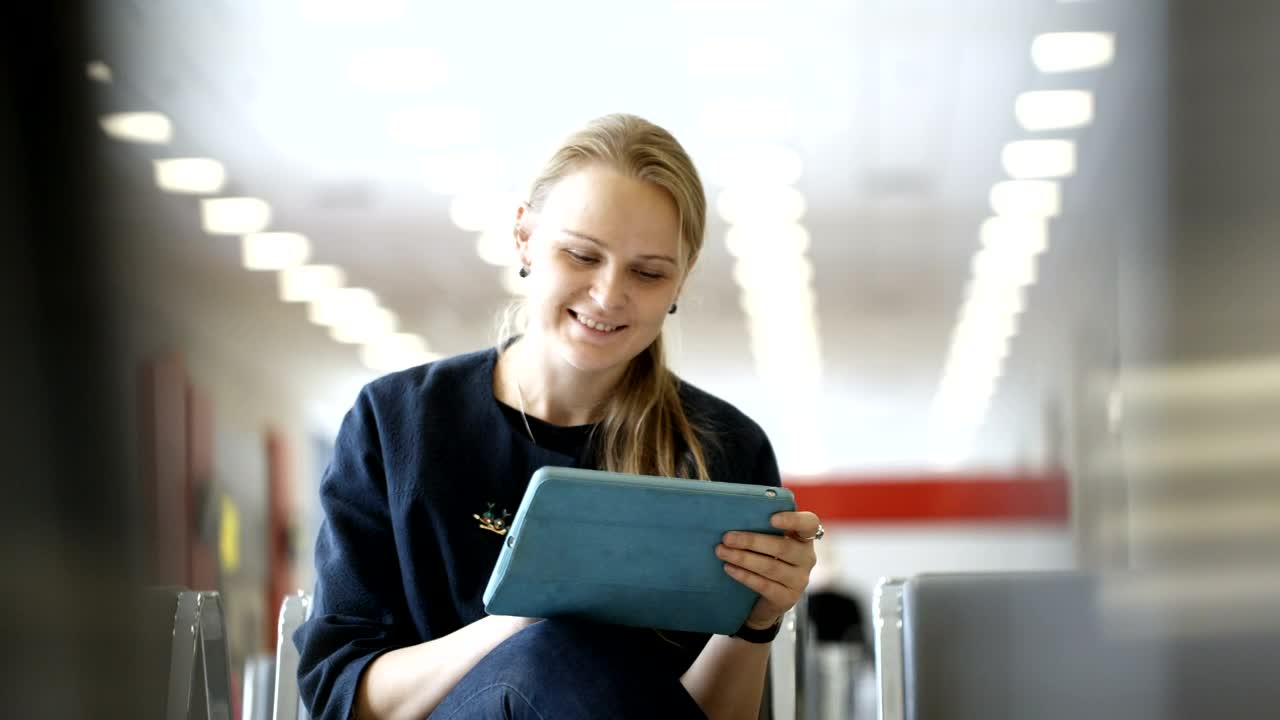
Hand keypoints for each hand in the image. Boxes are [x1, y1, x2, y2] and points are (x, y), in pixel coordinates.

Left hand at [716, 511, 820, 630]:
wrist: (767, 600)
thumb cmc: (766, 560)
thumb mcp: (769, 543)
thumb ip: (761, 528)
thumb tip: (731, 516)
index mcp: (804, 538)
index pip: (809, 524)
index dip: (793, 520)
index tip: (772, 518)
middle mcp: (806, 559)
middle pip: (783, 548)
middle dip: (751, 541)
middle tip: (726, 537)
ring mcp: (799, 581)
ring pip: (771, 567)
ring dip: (743, 558)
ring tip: (721, 551)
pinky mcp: (787, 598)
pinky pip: (764, 585)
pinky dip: (744, 575)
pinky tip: (729, 568)